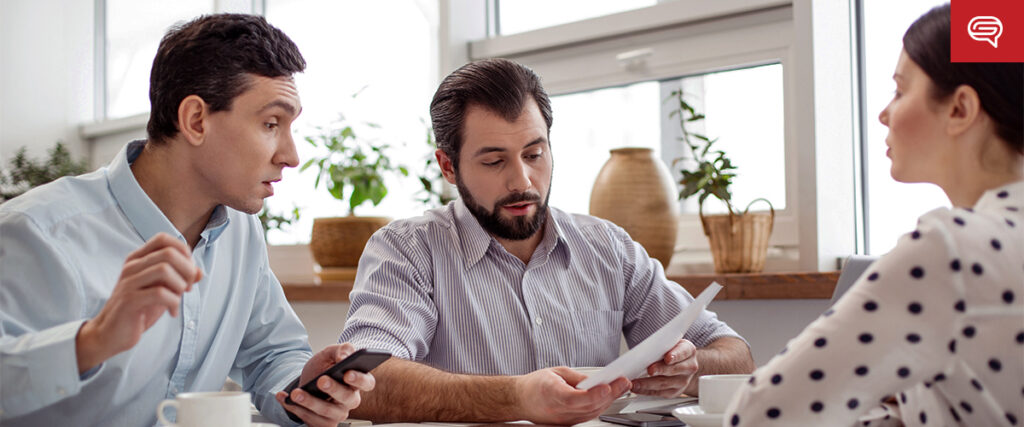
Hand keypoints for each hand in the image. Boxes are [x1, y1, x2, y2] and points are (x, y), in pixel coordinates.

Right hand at [76, 232, 201, 372]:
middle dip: (187, 270)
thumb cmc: (138, 310)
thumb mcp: (162, 291)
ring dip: (180, 286)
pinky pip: (160, 293)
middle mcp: (131, 267)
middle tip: (187, 288)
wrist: (110, 334)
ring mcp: (128, 282)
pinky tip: (172, 312)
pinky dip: (173, 303)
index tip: (187, 271)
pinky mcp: (129, 300)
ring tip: (178, 299)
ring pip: (165, 270)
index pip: (163, 239)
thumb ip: (180, 279)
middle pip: (169, 253)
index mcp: (138, 259)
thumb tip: (200, 272)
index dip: (183, 251)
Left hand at [275, 343, 375, 426]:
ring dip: (310, 402)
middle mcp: (350, 400)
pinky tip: (285, 398)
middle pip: (348, 399)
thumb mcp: (330, 354)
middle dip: (334, 390)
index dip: (359, 379)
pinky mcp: (323, 423)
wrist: (306, 382)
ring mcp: (337, 414)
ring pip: (327, 413)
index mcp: (356, 381)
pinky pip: (311, 421)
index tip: (347, 373)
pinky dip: (296, 409)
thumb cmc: (322, 368)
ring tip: (296, 393)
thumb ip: (341, 349)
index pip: (367, 382)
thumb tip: (345, 355)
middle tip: (322, 380)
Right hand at [515, 366, 630, 424]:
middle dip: (610, 394)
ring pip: (592, 413)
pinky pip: (588, 416)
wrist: (520, 400)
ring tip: (621, 387)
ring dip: (609, 400)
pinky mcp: (568, 423)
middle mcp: (558, 410)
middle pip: (589, 406)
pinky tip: (610, 397)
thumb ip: (577, 378)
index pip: (575, 398)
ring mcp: (564, 420)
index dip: (593, 394)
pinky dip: (601, 406)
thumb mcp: (556, 372)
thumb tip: (597, 380)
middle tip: (624, 382)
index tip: (607, 386)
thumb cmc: (535, 385)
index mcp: (551, 393)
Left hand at [631, 339, 698, 397]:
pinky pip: (660, 393)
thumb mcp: (671, 343)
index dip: (675, 355)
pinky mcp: (675, 391)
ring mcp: (683, 381)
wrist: (683, 364)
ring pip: (665, 383)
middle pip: (674, 369)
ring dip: (648, 383)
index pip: (683, 352)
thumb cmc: (673, 351)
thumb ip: (662, 345)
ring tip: (636, 382)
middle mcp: (689, 367)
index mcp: (688, 351)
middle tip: (650, 370)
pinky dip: (647, 391)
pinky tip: (638, 388)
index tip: (668, 358)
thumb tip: (644, 349)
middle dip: (660, 370)